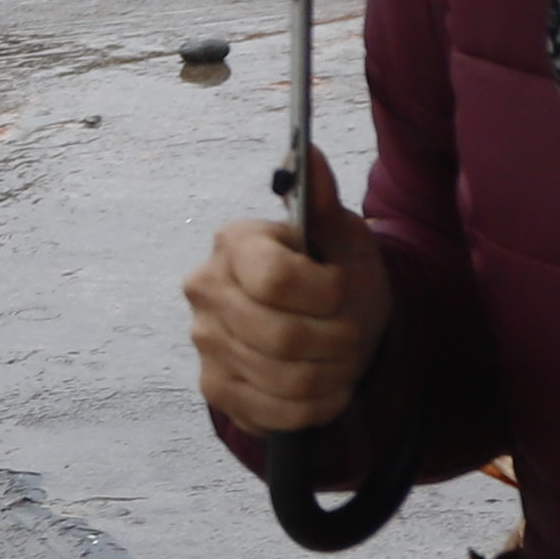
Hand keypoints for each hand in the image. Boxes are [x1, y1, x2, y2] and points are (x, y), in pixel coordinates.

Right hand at [191, 144, 399, 437]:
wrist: (322, 325)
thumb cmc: (334, 274)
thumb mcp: (341, 236)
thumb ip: (321, 199)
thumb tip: (306, 145)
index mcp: (234, 244)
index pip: (276, 280)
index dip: (326, 294)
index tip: (344, 288)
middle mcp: (205, 291)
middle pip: (284, 338)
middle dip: (338, 342)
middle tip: (354, 332)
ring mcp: (205, 343)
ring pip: (286, 381)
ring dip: (333, 376)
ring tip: (342, 359)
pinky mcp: (214, 387)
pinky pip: (276, 413)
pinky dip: (315, 406)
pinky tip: (323, 384)